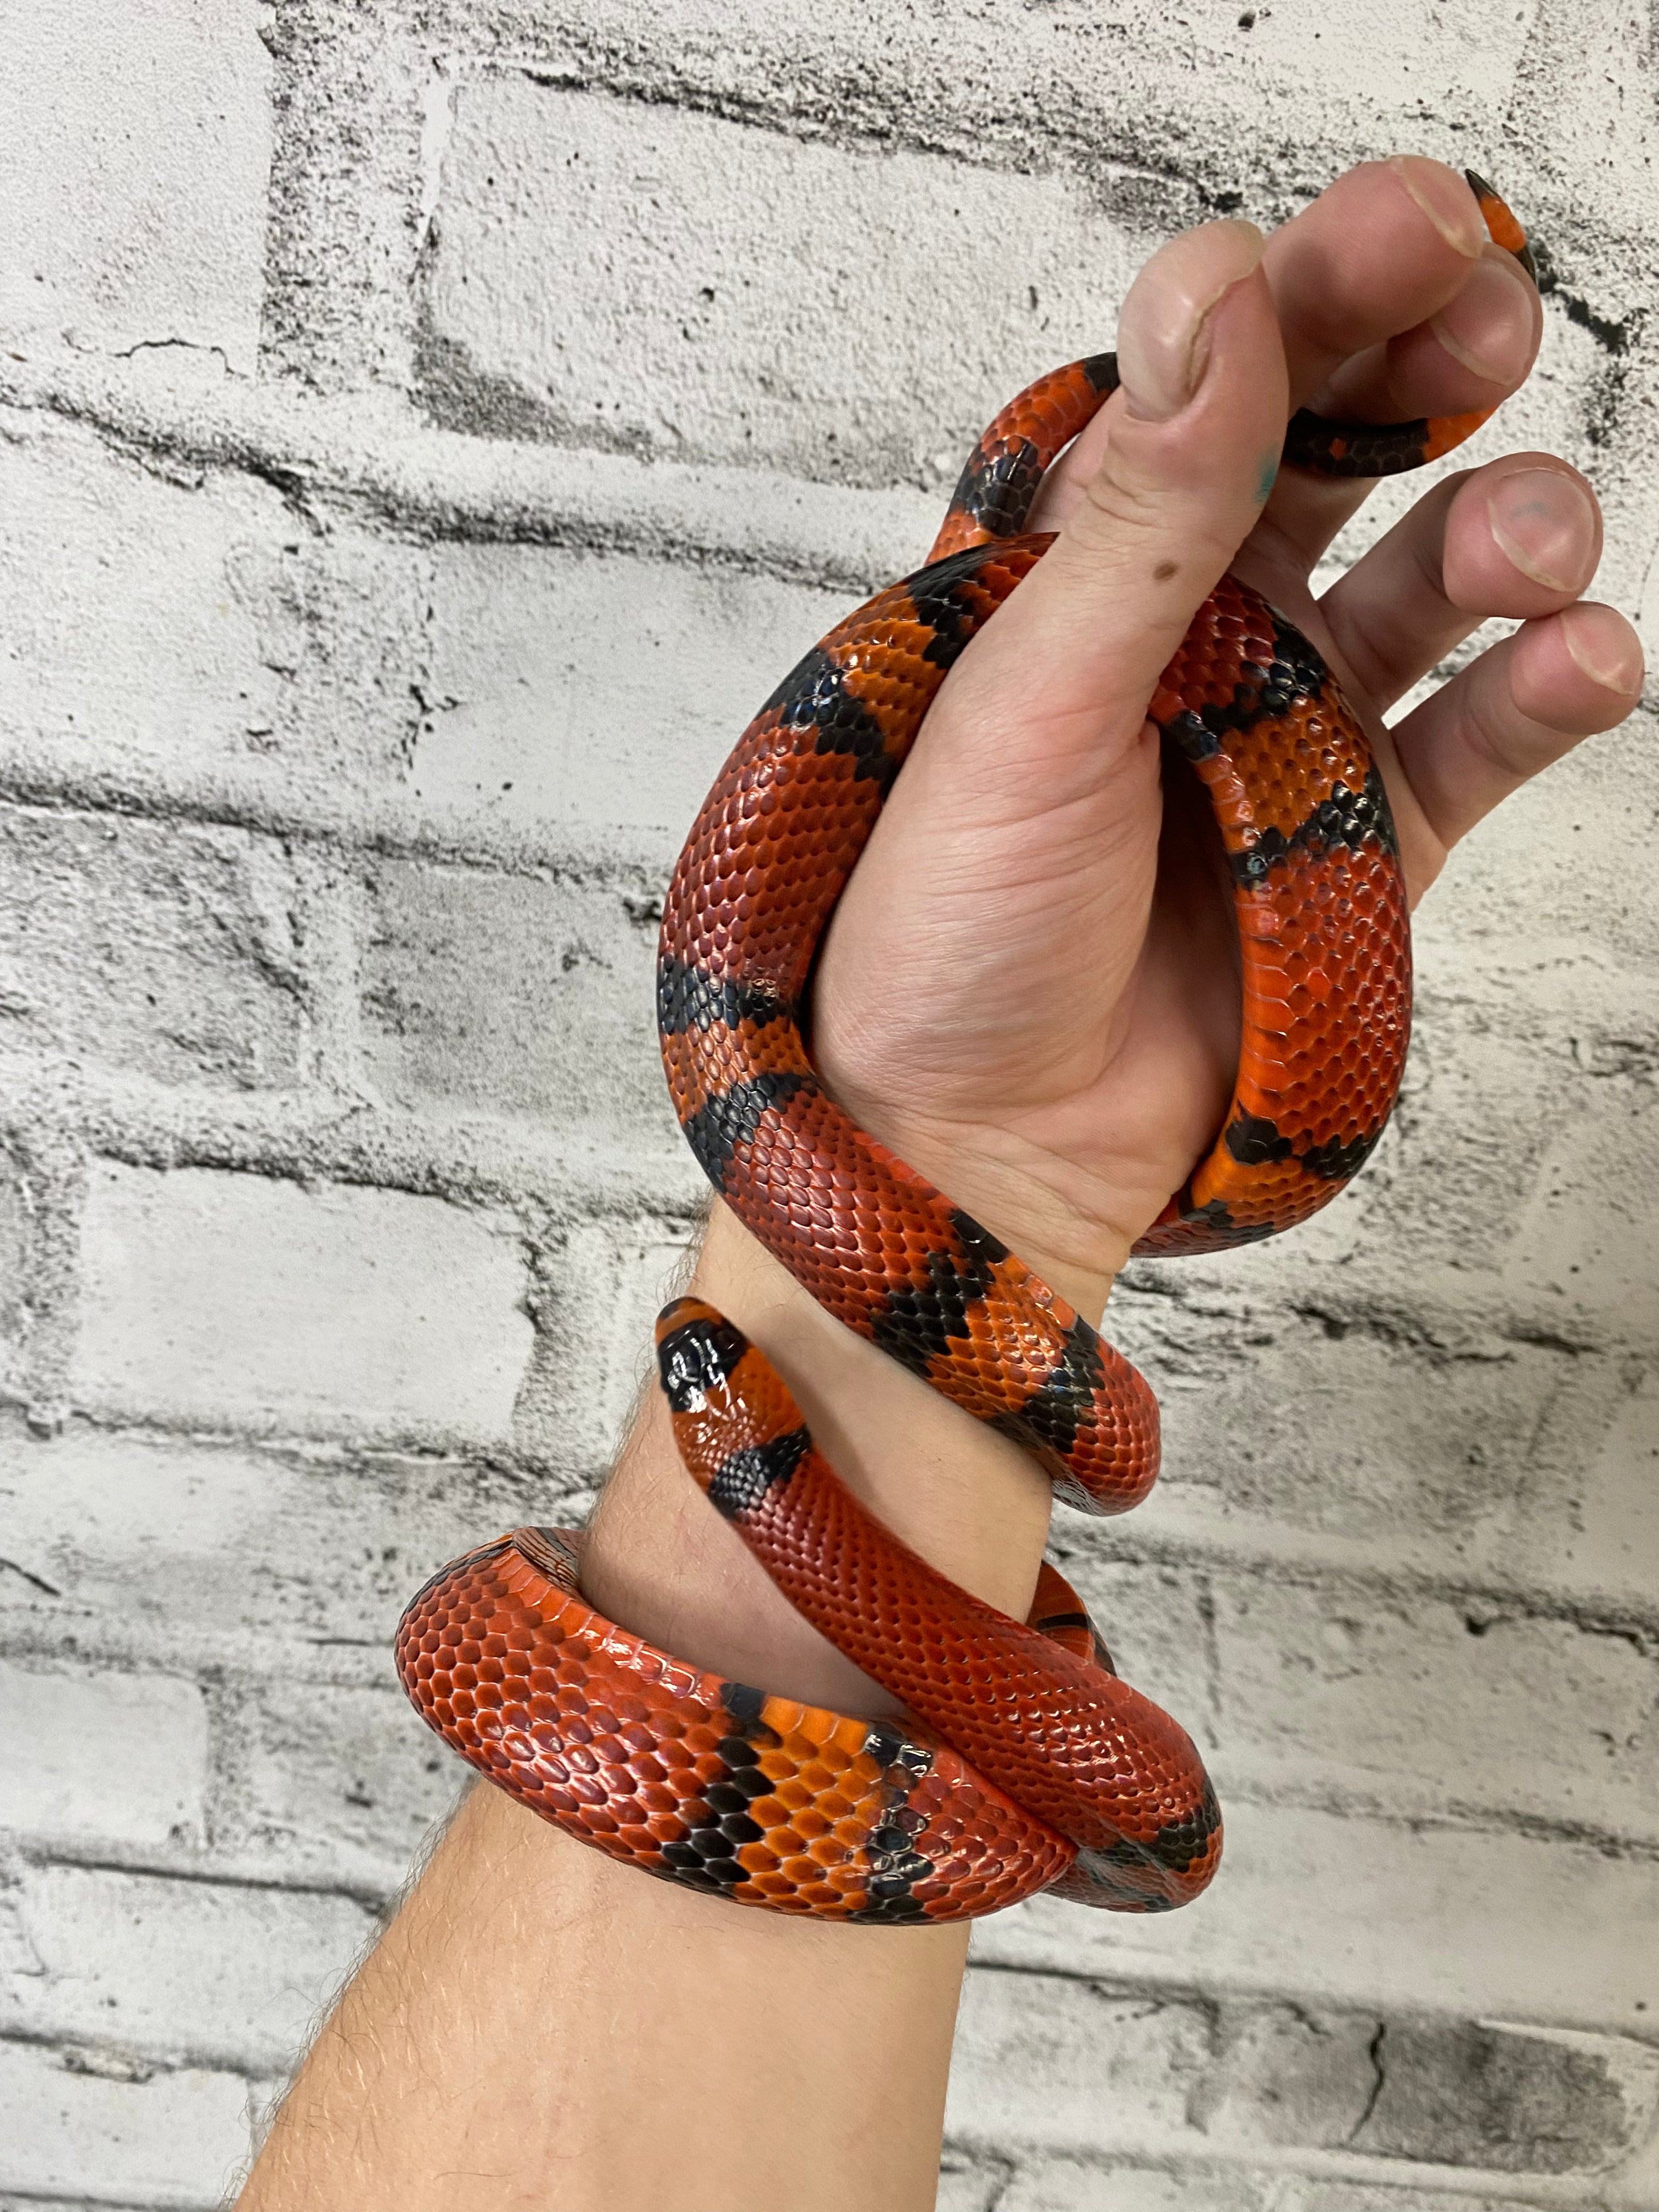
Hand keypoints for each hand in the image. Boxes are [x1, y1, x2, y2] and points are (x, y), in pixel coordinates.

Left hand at [812, 157, 1643, 1323]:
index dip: (1314, 285)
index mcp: (1082, 565)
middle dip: (1424, 361)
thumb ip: (1138, 516)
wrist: (968, 1147)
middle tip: (1485, 317)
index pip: (1214, 374)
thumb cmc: (940, 933)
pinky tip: (1578, 659)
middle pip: (1342, 443)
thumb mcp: (1019, 704)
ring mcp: (1290, 727)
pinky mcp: (1364, 840)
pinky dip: (1547, 690)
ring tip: (1527, 550)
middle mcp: (1195, 625)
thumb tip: (1220, 293)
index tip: (1406, 230)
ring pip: (1434, 582)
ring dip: (1505, 533)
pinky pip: (1479, 739)